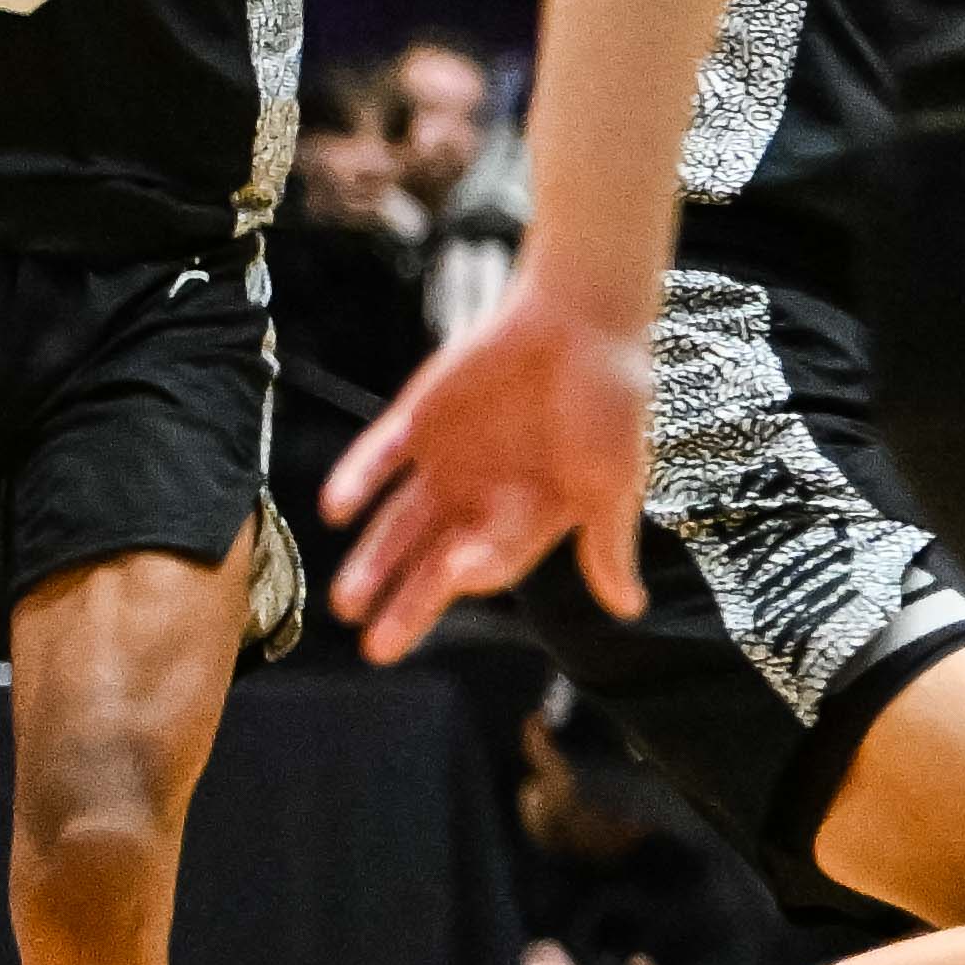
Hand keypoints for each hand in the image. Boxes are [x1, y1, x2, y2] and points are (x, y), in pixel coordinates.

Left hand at [325, 276, 656, 650]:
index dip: (472, 574)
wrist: (580, 315)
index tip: (458, 579)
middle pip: (435, 562)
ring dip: (373, 560)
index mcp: (530, 517)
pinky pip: (379, 459)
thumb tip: (628, 608)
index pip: (491, 562)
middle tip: (376, 649)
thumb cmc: (611, 399)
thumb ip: (606, 541)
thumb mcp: (614, 477)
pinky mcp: (417, 420)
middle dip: (407, 605)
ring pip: (399, 523)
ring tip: (345, 601)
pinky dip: (358, 481)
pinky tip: (336, 509)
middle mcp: (482, 498)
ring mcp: (447, 461)